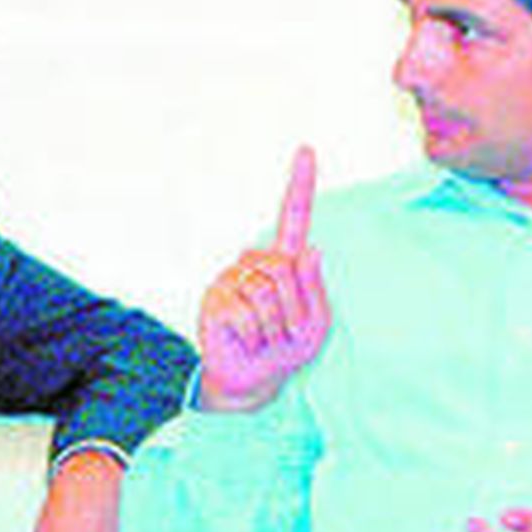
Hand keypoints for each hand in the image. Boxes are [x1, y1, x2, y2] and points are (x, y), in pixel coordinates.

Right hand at [198, 145, 329, 411]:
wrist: (253, 381)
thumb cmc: (287, 349)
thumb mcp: (316, 324)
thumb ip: (315, 288)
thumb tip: (310, 250)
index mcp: (284, 262)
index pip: (293, 217)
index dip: (301, 184)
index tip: (307, 150)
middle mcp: (255, 263)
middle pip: (284, 268)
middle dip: (295, 308)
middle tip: (288, 332)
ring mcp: (232, 279)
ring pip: (265, 291)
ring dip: (276, 325)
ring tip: (267, 339)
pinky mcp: (215, 300)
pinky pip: (246, 313)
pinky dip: (257, 336)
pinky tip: (249, 342)